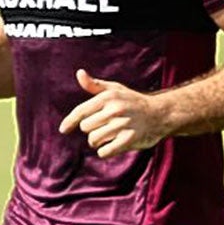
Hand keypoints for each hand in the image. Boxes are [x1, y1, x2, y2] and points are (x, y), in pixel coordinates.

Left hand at [58, 68, 173, 156]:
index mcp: (108, 97)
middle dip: (92, 130)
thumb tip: (79, 73)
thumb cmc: (132, 101)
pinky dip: (106, 151)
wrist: (160, 113)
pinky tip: (113, 145)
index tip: (63, 130)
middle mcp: (114, 109)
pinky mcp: (130, 139)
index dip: (69, 121)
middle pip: (86, 128)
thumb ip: (94, 85)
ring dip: (99, 142)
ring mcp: (122, 124)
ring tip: (110, 136)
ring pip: (94, 140)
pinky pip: (105, 151)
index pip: (81, 111)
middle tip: (105, 127)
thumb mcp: (115, 90)